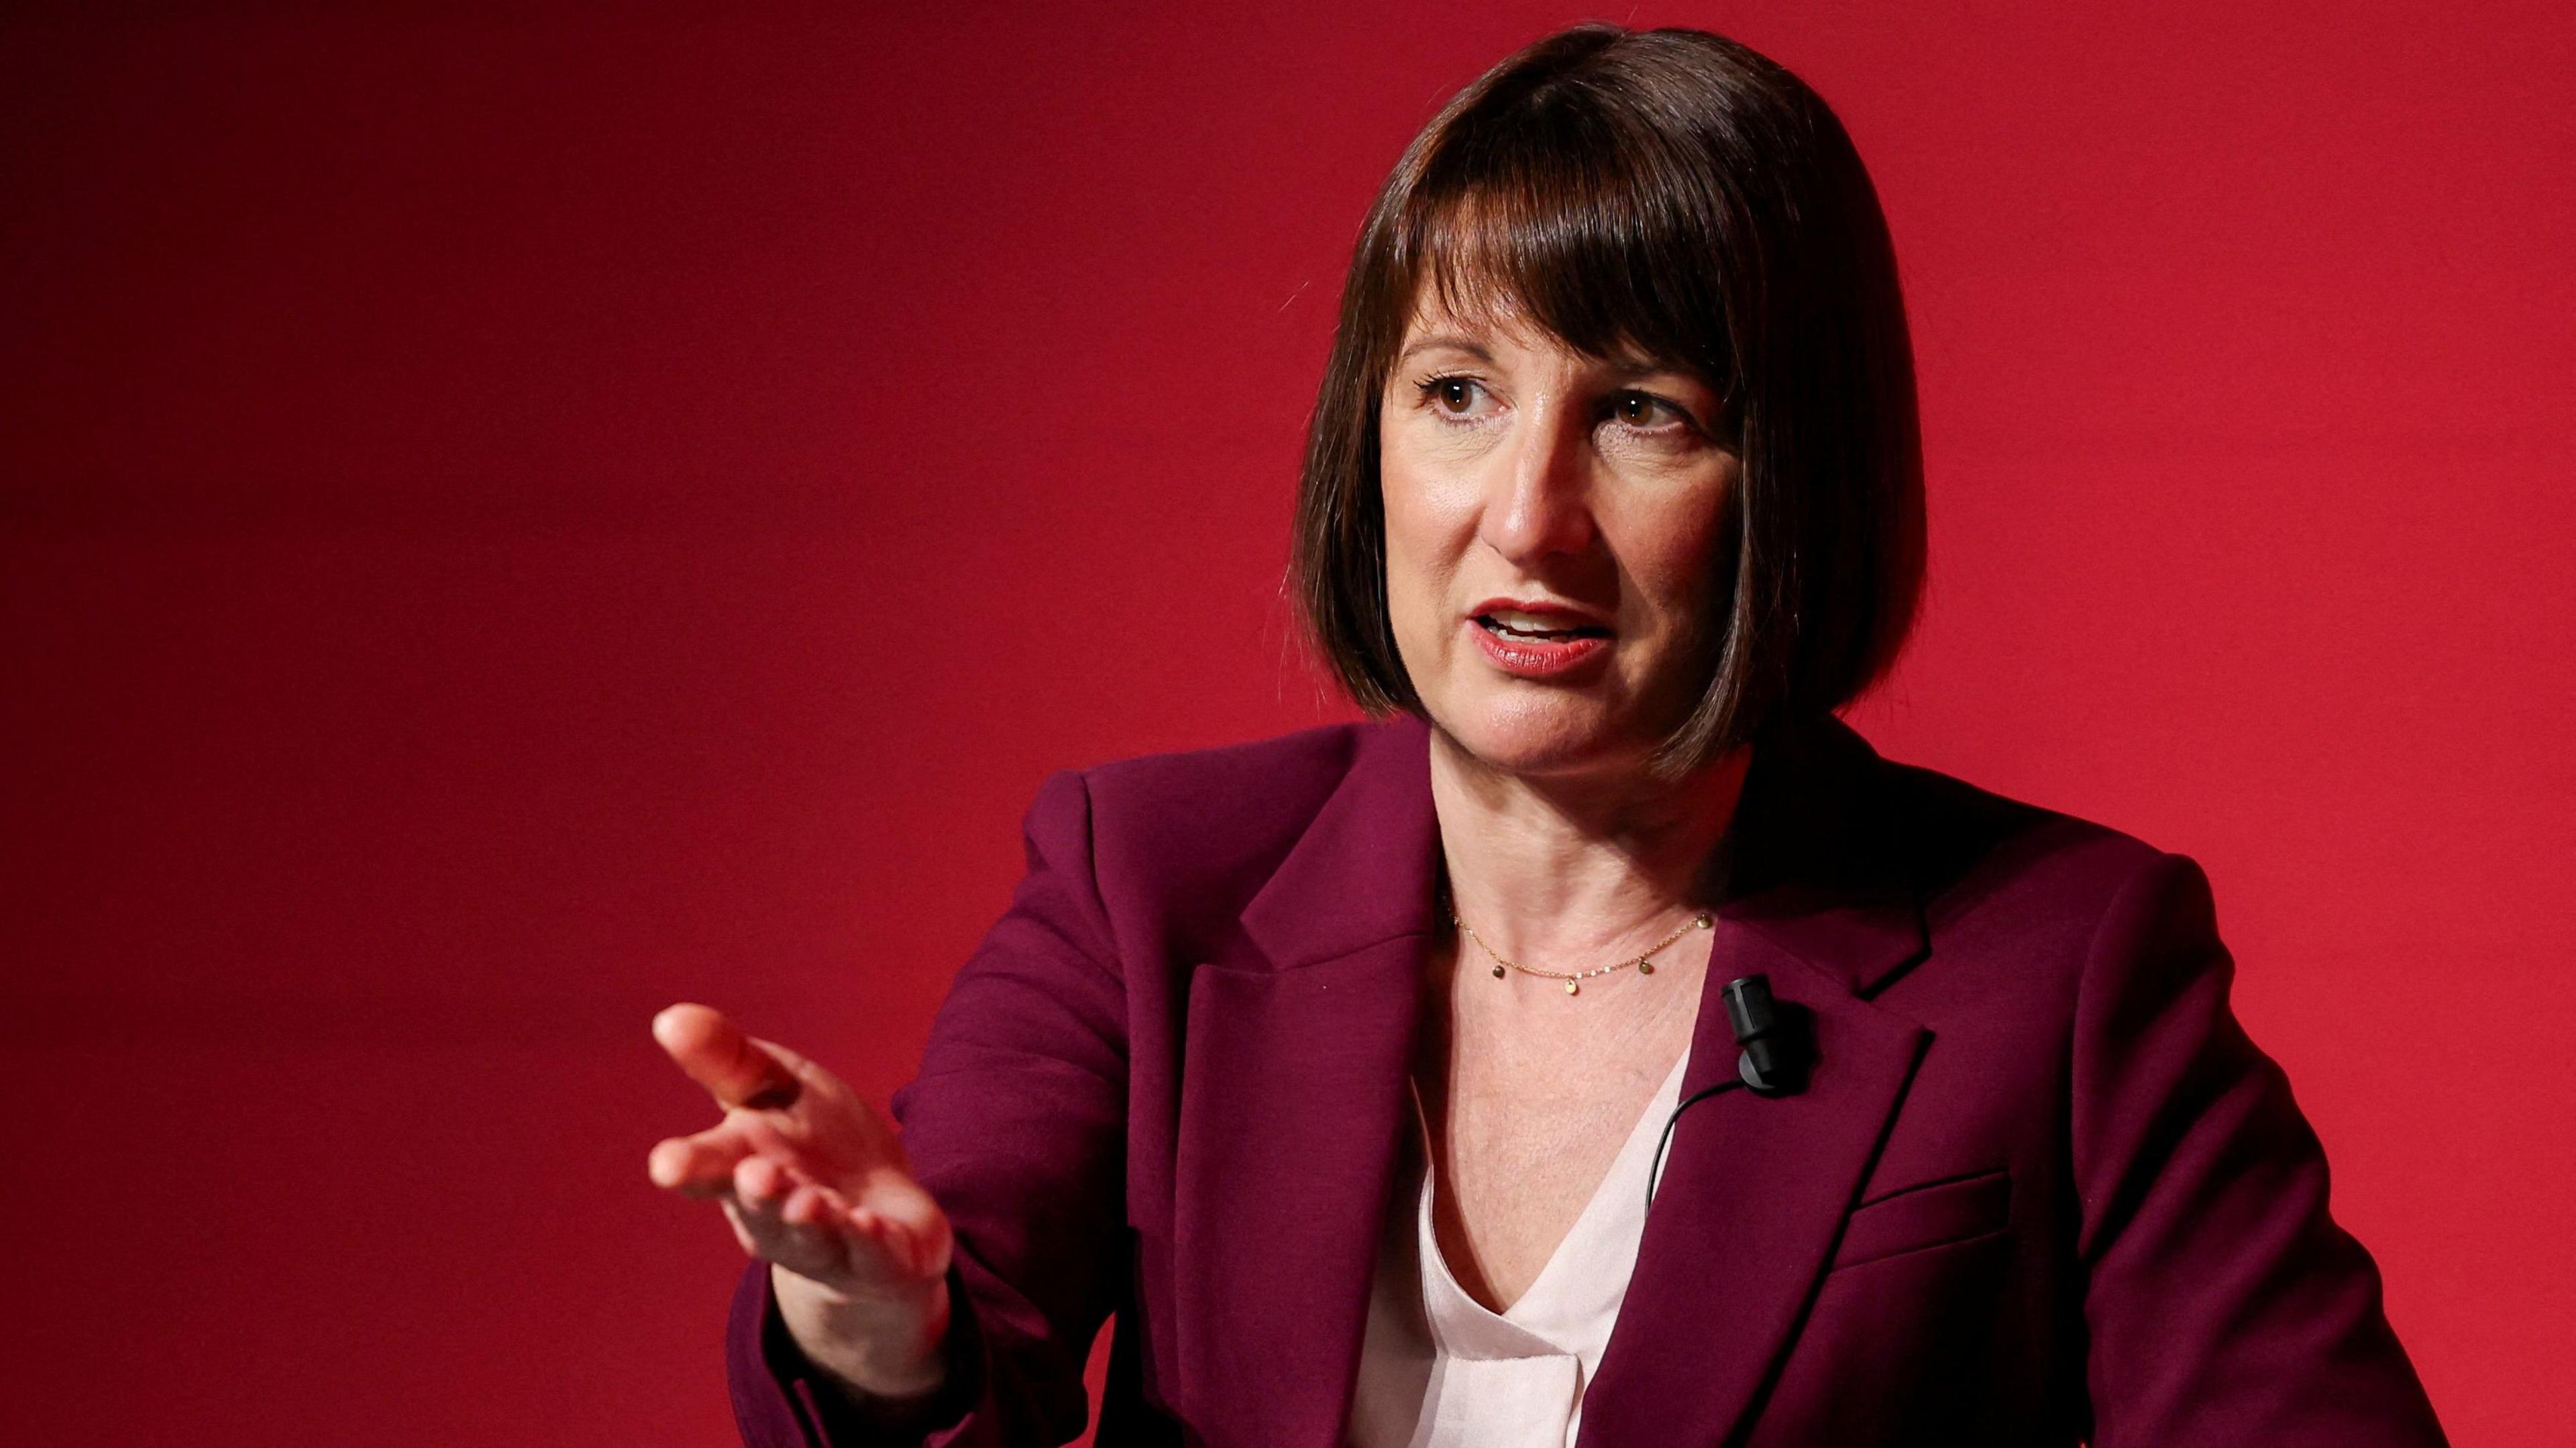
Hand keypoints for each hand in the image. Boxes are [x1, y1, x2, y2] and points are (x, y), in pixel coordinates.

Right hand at [648, 1002, 955, 1398]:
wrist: (880, 1209)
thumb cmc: (812, 1137)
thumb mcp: (773, 1085)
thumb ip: (726, 1059)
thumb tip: (669, 1017)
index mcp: (741, 1164)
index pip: (706, 1166)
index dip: (687, 1165)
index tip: (666, 1165)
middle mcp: (775, 1214)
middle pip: (761, 1205)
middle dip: (758, 1192)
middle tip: (756, 1175)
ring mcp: (827, 1242)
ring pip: (814, 1234)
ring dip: (811, 1219)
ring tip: (810, 1201)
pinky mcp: (879, 1258)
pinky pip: (873, 1252)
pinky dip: (870, 1241)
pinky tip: (870, 1225)